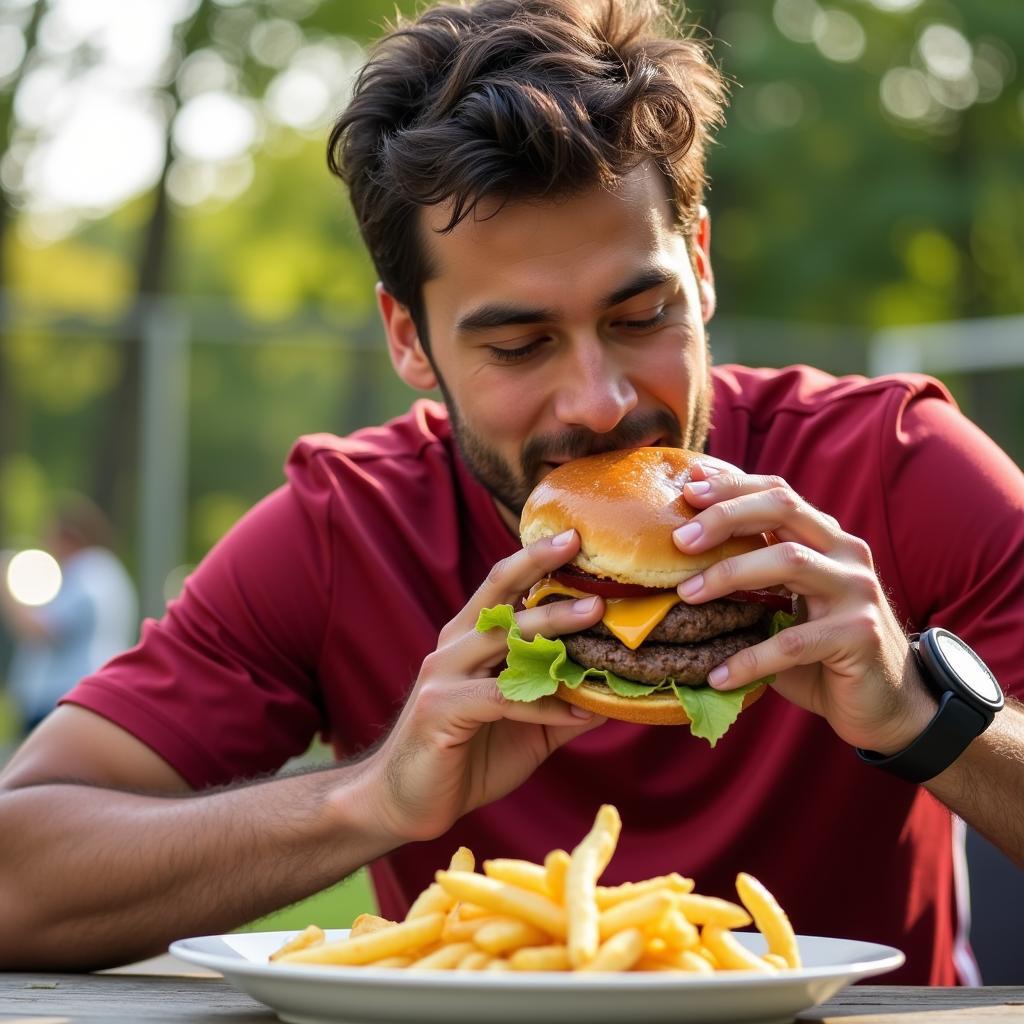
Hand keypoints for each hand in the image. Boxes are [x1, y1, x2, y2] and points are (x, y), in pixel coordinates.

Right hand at [356, 531, 606, 844]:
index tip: (576, 537)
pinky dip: (545, 705)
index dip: (535, 559)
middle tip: (582, 548)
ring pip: (502, 638)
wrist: (402, 804)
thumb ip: (561, 703)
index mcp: (468, 640)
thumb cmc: (466, 758)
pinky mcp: (441, 709)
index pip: (502, 586)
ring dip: (551, 624)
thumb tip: (614, 693)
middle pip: (498, 594)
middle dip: (541, 567)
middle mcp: (453, 647)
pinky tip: (582, 712)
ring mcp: (443, 675)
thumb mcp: (525, 728)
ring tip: (595, 613)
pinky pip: (501, 698)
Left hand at [672, 462, 935, 752]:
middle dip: (726, 515)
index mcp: (825, 538)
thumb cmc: (821, 649)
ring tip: (685, 596)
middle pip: (784, 508)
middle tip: (679, 539)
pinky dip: (750, 659)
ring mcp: (858, 591)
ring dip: (729, 574)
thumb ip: (750, 575)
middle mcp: (846, 553)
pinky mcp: (861, 635)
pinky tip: (718, 676)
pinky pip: (794, 641)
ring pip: (789, 561)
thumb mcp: (784, 603)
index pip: (778, 492)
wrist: (885, 703)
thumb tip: (680, 554)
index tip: (687, 486)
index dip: (733, 484)